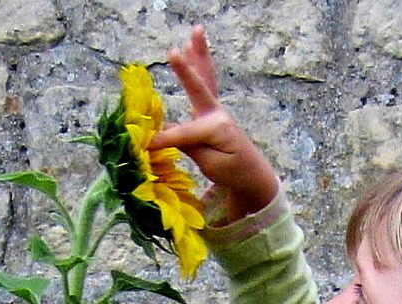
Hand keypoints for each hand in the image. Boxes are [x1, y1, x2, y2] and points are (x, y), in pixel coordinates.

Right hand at [153, 25, 279, 221]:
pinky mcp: (213, 112)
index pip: (183, 132)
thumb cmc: (233, 172)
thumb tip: (164, 134)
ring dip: (199, 53)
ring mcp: (216, 110)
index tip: (148, 147)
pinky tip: (193, 48)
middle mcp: (217, 114)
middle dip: (188, 68)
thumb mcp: (210, 165)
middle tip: (175, 50)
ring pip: (205, 77)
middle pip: (201, 86)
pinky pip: (205, 83)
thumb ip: (189, 146)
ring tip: (197, 31)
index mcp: (217, 128)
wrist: (252, 174)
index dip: (164, 140)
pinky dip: (200, 64)